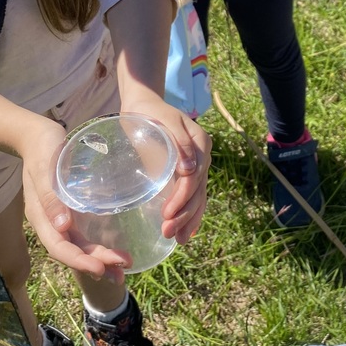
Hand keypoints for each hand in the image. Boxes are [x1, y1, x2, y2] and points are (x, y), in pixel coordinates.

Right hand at [19, 119, 129, 281]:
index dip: (79, 261)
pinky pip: (82, 235)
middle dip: (96, 264)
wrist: (38, 136)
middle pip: (72, 251)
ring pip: (79, 246)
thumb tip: (62, 226)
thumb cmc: (42, 149)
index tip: (100, 268)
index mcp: (41, 217)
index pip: (59, 248)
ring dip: (100, 259)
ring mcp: (59, 219)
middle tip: (122, 271)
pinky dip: (97, 246)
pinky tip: (113, 250)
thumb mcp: (45, 169)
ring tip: (123, 267)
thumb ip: (51, 197)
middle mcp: (50, 223)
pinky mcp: (69, 212)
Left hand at [120, 94, 211, 243]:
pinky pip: (194, 195)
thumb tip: (191, 169)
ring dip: (188, 219)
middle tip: (167, 233)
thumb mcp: (164, 121)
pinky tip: (187, 231)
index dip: (182, 198)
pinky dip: (192, 213)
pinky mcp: (186, 172)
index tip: (166, 214)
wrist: (144, 105)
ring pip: (198, 197)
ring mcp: (196, 164)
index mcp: (200, 143)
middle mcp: (201, 156)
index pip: (194, 177)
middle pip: (197, 191)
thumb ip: (179, 142)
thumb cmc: (150, 112)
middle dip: (184, 215)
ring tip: (176, 239)